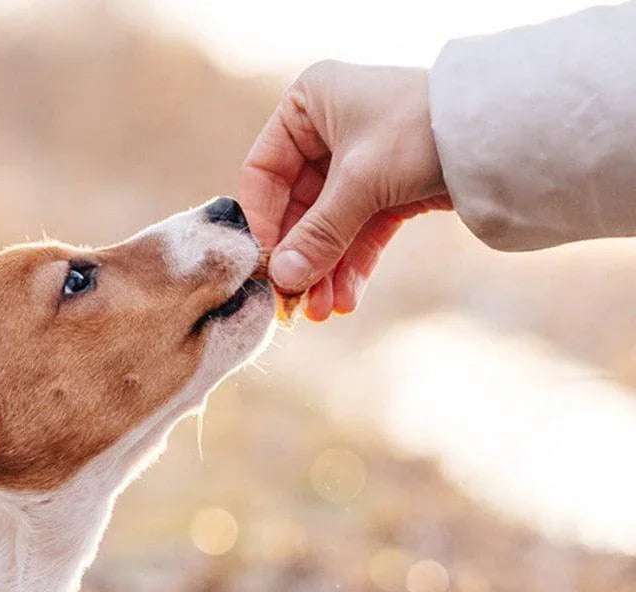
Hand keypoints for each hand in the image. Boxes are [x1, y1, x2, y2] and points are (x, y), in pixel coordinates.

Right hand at [238, 62, 451, 319]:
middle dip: (301, 258)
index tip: (266, 266)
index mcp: (308, 106)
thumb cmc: (422, 131)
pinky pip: (358, 234)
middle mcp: (327, 131)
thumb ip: (317, 234)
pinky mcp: (386, 190)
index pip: (264, 173)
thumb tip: (282, 281)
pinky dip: (351, 266)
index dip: (261, 223)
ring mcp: (356, 164)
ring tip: (322, 312)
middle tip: (294, 302)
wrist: (503, 131)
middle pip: (296, 208)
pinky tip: (346, 299)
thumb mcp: (359, 182)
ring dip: (324, 271)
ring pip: (327, 228)